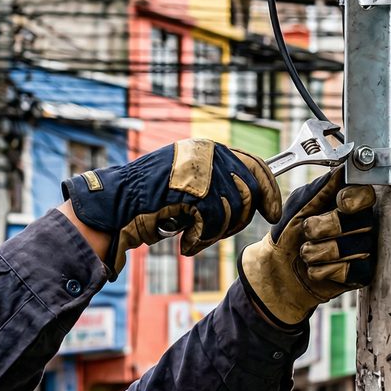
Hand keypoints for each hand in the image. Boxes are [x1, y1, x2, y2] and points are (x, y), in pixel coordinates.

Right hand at [62, 139, 281, 278]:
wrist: (116, 203)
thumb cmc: (150, 199)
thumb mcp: (189, 182)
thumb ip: (218, 183)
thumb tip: (256, 199)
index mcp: (209, 149)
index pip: (255, 165)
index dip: (269, 191)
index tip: (274, 212)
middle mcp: (208, 154)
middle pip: (249, 192)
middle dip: (238, 221)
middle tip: (216, 234)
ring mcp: (201, 171)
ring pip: (234, 210)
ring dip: (215, 232)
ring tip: (193, 237)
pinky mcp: (193, 190)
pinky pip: (214, 222)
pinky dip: (201, 239)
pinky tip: (186, 241)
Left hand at [239, 168, 376, 326]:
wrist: (277, 269)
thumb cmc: (288, 233)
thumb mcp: (298, 206)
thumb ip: (321, 189)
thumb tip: (342, 169)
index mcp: (346, 202)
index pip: (366, 193)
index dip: (355, 198)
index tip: (340, 202)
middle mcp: (360, 223)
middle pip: (362, 220)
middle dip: (327, 227)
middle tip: (308, 232)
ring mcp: (363, 249)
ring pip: (355, 247)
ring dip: (320, 251)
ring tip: (306, 253)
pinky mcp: (360, 273)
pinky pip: (353, 270)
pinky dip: (326, 270)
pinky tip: (315, 268)